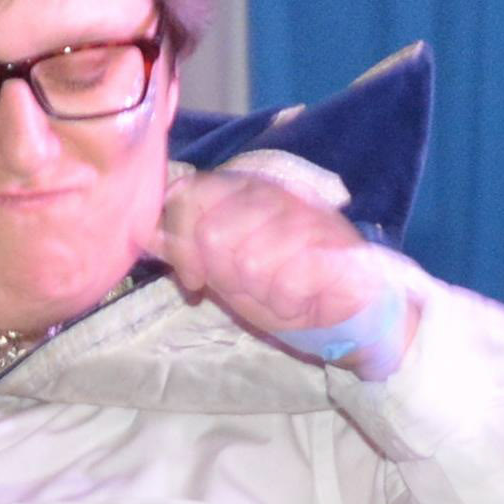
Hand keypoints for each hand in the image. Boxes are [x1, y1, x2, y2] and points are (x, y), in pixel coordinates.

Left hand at [152, 165, 402, 364]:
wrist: (361, 309)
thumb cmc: (291, 288)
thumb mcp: (230, 270)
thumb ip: (191, 248)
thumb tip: (143, 231)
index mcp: (248, 193)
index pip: (191, 193)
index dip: (180, 240)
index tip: (192, 278)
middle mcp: (277, 196)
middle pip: (213, 230)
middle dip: (217, 272)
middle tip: (237, 290)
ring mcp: (309, 219)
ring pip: (249, 256)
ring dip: (256, 289)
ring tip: (273, 296)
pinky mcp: (337, 250)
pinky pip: (288, 278)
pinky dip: (285, 301)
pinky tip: (296, 304)